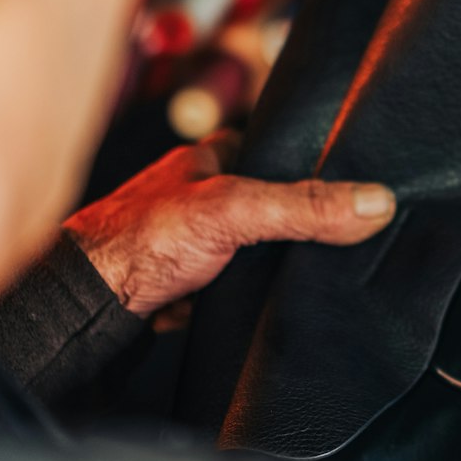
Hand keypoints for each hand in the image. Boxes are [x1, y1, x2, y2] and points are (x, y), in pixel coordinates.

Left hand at [64, 133, 393, 317]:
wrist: (85, 306)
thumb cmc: (136, 241)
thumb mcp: (234, 212)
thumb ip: (303, 207)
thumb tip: (375, 202)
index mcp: (214, 156)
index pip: (287, 154)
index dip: (322, 173)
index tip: (361, 195)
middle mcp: (206, 193)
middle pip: (278, 208)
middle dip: (300, 230)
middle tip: (337, 242)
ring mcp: (198, 240)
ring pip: (260, 251)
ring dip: (274, 268)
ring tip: (301, 275)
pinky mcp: (193, 283)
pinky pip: (240, 286)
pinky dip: (250, 296)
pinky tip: (262, 302)